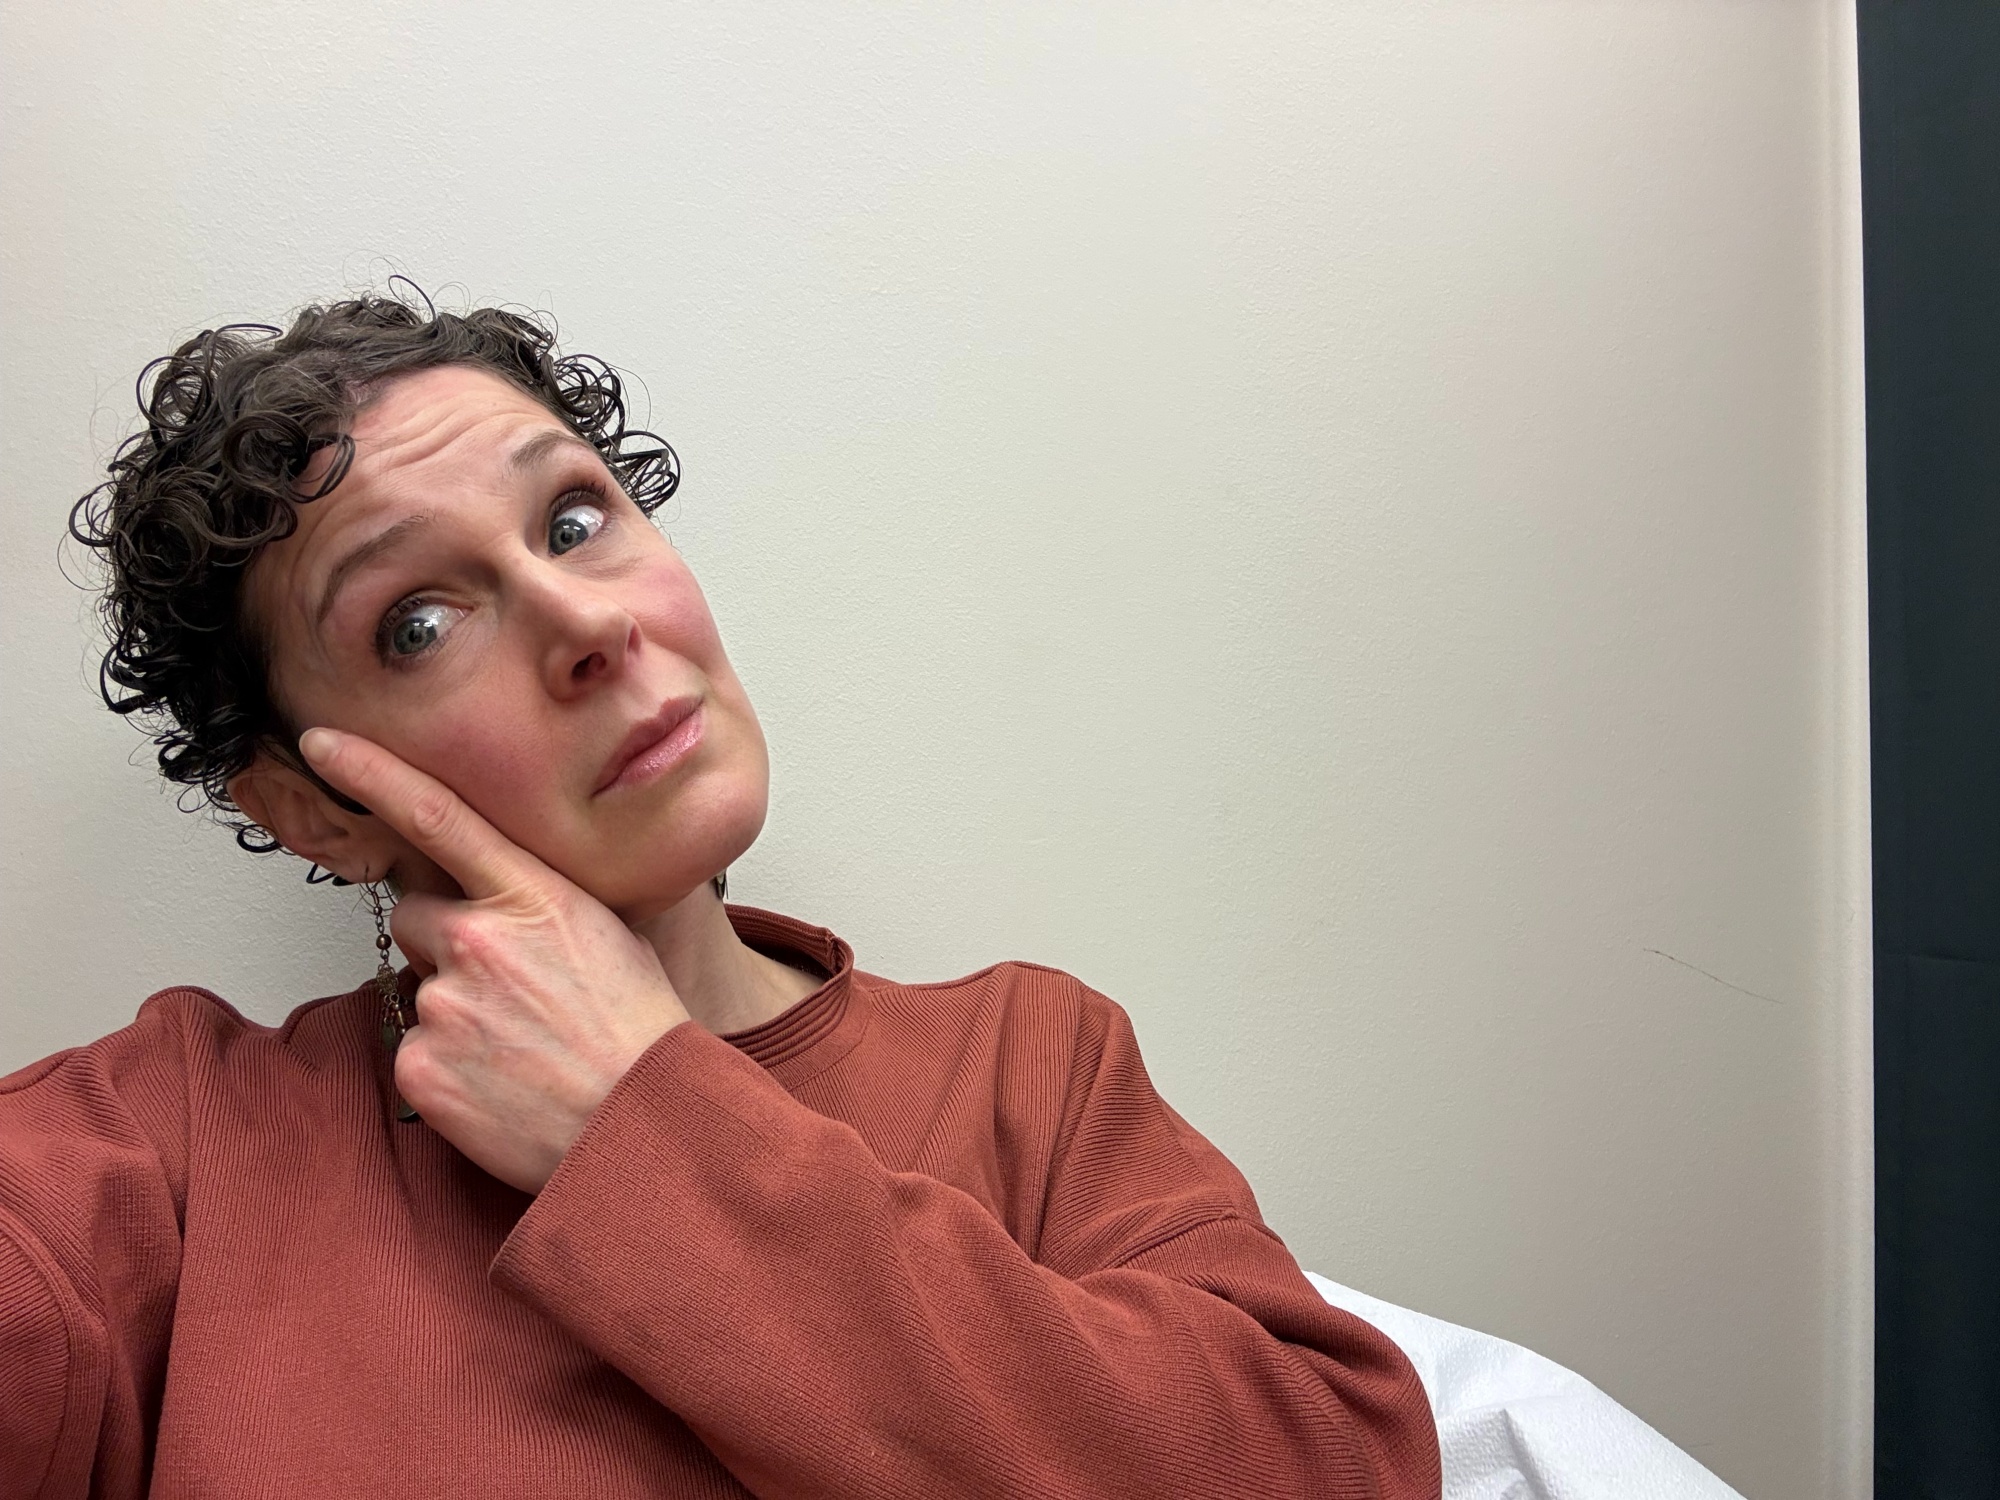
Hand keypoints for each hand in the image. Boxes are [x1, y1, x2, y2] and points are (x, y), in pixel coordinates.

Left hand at [300, 726, 691, 1191]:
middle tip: (510, 994)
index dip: (373, 772)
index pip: (438, 817)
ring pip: (422, 992)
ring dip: (457, 1016)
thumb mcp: (609, 935)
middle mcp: (479, 941)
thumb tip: (502, 901)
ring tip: (522, 1051)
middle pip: (416, 918)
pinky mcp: (421, 1069)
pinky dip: (450, 1071)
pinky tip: (502, 1086)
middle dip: (446, 946)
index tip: (321, 741)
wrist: (644, 1124)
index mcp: (533, 897)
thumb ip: (542, 905)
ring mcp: (445, 1006)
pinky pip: (415, 1054)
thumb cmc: (639, 1030)